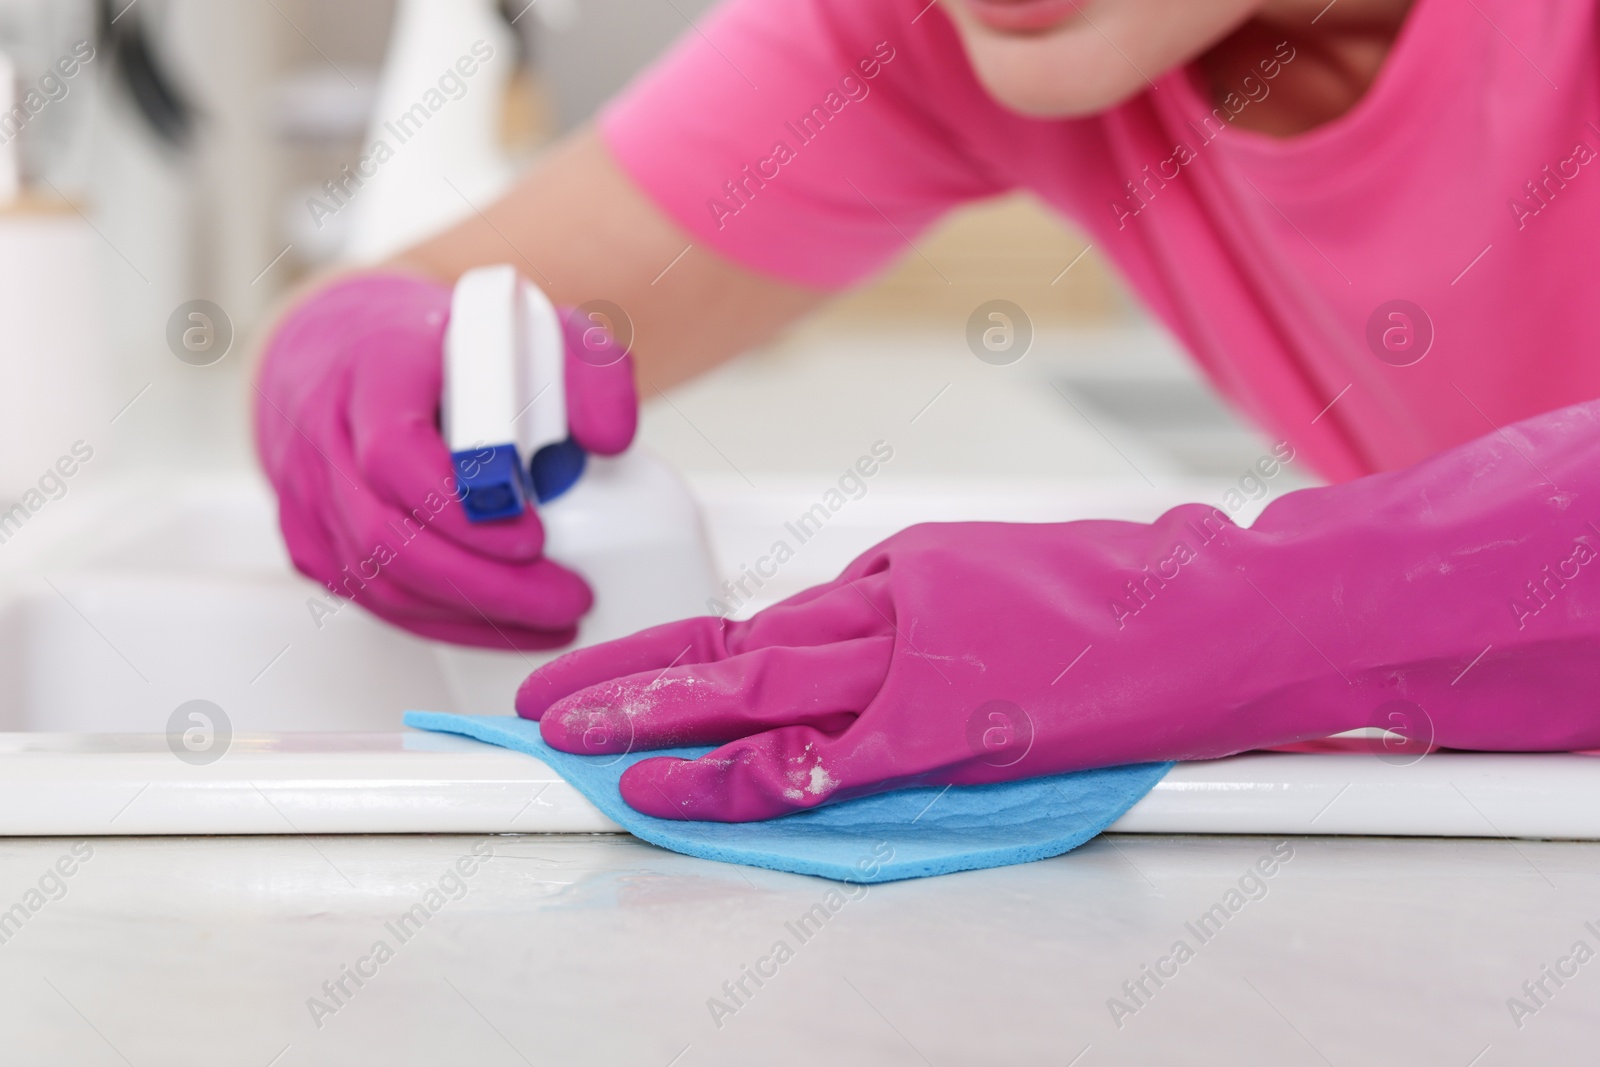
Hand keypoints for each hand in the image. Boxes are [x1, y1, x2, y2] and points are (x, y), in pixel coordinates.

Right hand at [254, 273, 636, 648]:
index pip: (394, 451)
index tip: (535, 533)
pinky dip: (444, 623)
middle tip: (567, 598)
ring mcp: (309, 490)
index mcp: (377, 366)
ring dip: (470, 614)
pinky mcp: (308, 538)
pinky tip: (507, 626)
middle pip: (384, 533)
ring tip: (554, 619)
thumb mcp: (536, 330)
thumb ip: (590, 370)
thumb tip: (611, 439)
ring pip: (377, 579)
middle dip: (484, 584)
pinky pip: (372, 598)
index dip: (461, 506)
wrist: (354, 351)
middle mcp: (327, 429)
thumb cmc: (452, 344)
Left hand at [517, 398, 1599, 819]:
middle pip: (729, 644)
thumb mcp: (996, 591)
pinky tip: (685, 791)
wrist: (1219, 603)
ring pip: (754, 683)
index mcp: (894, 573)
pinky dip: (751, 773)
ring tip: (574, 746)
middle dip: (624, 679)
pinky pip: (829, 750)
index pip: (758, 623)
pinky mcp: (952, 710)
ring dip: (654, 719)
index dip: (673, 658)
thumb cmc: (1123, 604)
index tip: (610, 678)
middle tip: (543, 707)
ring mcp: (914, 651)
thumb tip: (849, 675)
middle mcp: (886, 600)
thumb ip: (912, 628)